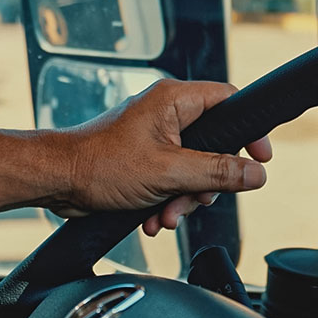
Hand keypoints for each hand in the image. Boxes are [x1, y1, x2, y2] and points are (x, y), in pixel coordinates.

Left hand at [48, 79, 271, 235]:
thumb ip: (217, 171)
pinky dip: (167, 201)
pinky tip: (152, 217)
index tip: (260, 158)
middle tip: (194, 199)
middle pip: (215, 145)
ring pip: (194, 169)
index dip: (249, 130)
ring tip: (164, 214)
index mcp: (174, 100)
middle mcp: (167, 114)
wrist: (56, 181)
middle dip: (206, 182)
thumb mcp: (169, 172)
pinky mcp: (145, 160)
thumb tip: (256, 174)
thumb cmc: (100, 164)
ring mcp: (156, 137)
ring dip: (184, 198)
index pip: (230, 101)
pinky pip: (173, 180)